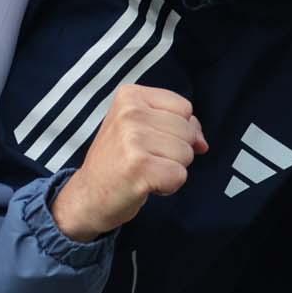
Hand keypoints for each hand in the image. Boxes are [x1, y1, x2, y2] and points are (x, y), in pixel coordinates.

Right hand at [52, 85, 207, 240]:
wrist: (88, 196)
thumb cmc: (117, 161)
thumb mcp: (140, 128)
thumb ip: (175, 125)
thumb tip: (202, 143)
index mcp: (130, 96)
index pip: (184, 108)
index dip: (178, 130)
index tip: (152, 142)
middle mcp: (130, 113)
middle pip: (188, 131)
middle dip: (175, 151)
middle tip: (146, 160)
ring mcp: (133, 139)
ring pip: (186, 153)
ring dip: (171, 169)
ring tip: (145, 171)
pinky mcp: (139, 167)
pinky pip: (180, 175)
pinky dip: (168, 186)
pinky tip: (146, 184)